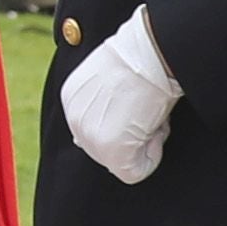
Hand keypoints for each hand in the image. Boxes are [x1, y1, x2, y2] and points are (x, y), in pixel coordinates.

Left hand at [60, 11, 179, 184]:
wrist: (149, 53)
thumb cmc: (140, 60)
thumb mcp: (110, 80)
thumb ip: (104, 104)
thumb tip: (114, 127)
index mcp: (72, 100)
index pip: (98, 130)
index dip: (126, 121)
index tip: (136, 99)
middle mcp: (75, 120)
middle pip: (108, 149)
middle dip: (132, 135)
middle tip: (145, 107)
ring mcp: (91, 138)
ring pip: (123, 161)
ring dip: (143, 143)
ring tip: (148, 113)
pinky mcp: (111, 151)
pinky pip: (134, 172)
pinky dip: (152, 156)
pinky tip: (154, 126)